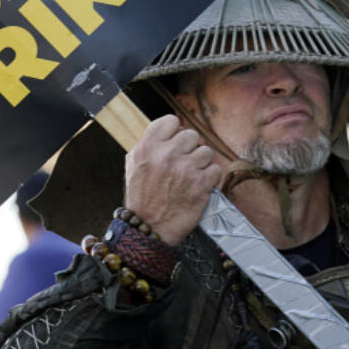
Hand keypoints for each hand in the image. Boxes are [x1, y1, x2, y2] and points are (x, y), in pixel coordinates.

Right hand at [124, 115, 222, 245]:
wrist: (149, 228)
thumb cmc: (141, 198)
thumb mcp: (133, 165)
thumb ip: (148, 145)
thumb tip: (168, 132)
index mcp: (148, 147)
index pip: (171, 121)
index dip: (175, 131)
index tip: (175, 142)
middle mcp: (167, 154)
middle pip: (192, 135)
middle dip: (190, 148)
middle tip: (184, 163)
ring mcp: (185, 168)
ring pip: (206, 151)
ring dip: (201, 163)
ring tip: (191, 176)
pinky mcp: (201, 184)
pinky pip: (215, 169)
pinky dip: (210, 178)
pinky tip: (198, 186)